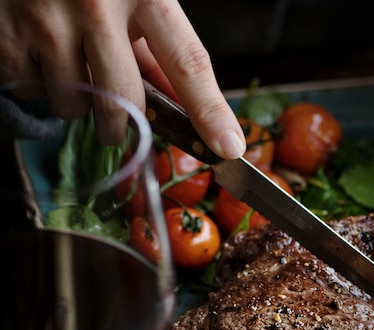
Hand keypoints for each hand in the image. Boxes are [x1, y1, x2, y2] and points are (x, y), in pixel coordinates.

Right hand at [0, 0, 245, 156]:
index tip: (228, 146)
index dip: (209, 112)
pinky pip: (30, 92)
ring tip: (68, 66)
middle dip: (121, 126)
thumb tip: (177, 106)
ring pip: (73, 106)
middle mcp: (97, 4)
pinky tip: (39, 55)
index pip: (188, 64)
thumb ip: (156, 47)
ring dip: (76, 102)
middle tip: (114, 122)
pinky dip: (37, 86)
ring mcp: (47, 18)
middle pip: (125, 102)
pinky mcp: (6, 32)